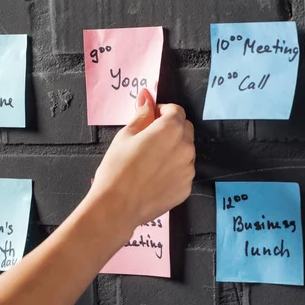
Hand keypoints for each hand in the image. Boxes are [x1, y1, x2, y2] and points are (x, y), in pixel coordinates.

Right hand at [89, 89, 195, 231]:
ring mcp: (188, 169)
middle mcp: (185, 148)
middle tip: (148, 138)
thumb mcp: (125, 135)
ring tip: (149, 161)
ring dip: (173, 149)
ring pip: (185, 150)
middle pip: (184, 129)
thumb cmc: (117, 170)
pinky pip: (183, 171)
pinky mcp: (186, 187)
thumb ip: (142, 114)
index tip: (151, 117)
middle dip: (170, 128)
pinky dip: (173, 169)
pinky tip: (153, 176)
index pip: (176, 110)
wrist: (117, 207)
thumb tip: (146, 97)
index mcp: (171, 130)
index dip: (162, 111)